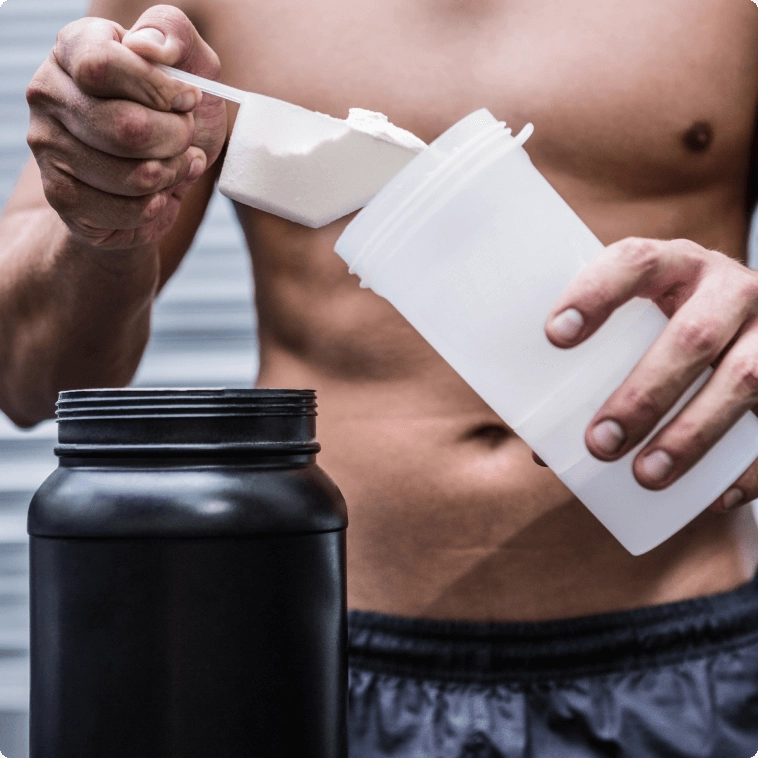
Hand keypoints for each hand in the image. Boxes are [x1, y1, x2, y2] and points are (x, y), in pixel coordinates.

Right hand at [26, 5, 226, 249]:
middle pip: (127, 127)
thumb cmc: (171, 118)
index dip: (158, 89)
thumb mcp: (192, 70)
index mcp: (75, 49)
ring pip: (133, 174)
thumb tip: (150, 45)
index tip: (190, 100)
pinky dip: (157, 206)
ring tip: (175, 166)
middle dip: (175, 139)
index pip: (103, 64)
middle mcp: (49, 93)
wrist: (157, 180)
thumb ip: (176, 36)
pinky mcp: (62, 196)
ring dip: (171, 175)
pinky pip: (127, 210)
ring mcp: (48, 147)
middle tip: (186, 139)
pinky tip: (158, 194)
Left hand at [540, 237, 757, 512]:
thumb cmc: (669, 332)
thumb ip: (597, 369)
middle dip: (644, 394)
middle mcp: (731, 289)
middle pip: (693, 336)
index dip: (596, 293)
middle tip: (601, 442)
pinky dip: (748, 468)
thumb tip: (545, 448)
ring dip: (692, 434)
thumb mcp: (640, 329)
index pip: (636, 262)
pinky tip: (714, 497)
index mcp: (677, 266)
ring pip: (744, 378)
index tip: (555, 336)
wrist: (748, 327)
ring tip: (647, 475)